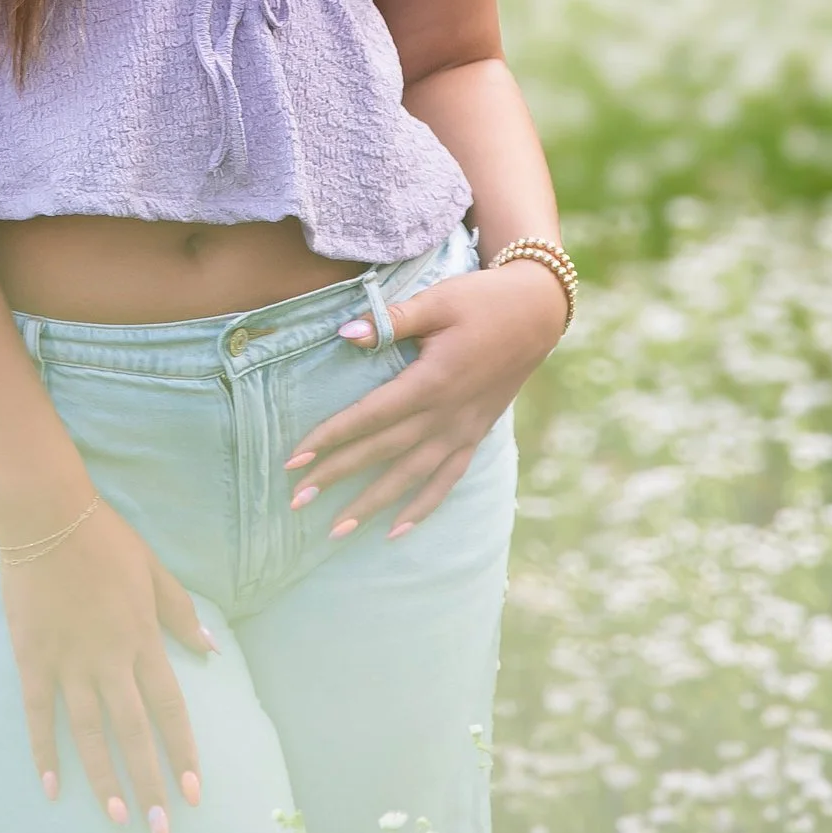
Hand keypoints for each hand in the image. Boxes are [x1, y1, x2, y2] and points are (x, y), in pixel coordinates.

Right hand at [3, 498, 213, 832]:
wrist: (46, 516)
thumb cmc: (105, 540)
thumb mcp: (156, 571)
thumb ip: (181, 614)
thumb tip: (211, 651)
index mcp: (143, 640)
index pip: (170, 709)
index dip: (183, 753)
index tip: (195, 791)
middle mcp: (109, 660)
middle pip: (134, 733)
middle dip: (150, 784)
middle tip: (161, 830)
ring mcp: (68, 663)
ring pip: (88, 734)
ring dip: (104, 779)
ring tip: (117, 820)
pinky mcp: (32, 659)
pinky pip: (38, 714)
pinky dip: (43, 751)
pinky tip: (50, 786)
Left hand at [285, 262, 566, 541]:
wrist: (537, 314)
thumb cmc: (482, 302)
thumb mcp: (437, 301)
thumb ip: (391, 321)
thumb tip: (345, 334)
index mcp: (432, 381)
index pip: (370, 416)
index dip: (331, 437)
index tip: (295, 460)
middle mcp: (445, 415)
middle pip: (382, 451)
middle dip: (337, 476)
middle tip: (296, 501)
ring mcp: (462, 430)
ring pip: (411, 476)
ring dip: (372, 504)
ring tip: (337, 530)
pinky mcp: (475, 436)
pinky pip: (446, 480)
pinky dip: (422, 507)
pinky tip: (395, 531)